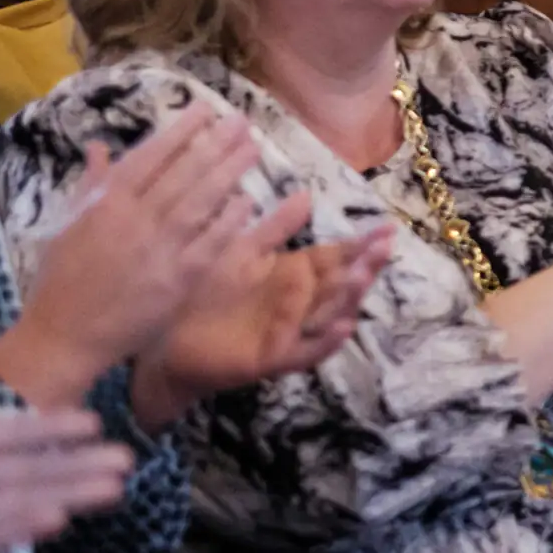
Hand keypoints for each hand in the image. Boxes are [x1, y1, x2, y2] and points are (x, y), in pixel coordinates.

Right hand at [0, 109, 261, 406]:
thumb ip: (92, 184)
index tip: (204, 109)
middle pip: (181, 174)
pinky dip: (228, 221)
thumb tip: (101, 145)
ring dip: (228, 172)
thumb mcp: (68, 225)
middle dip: (214, 144)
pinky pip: (209, 244)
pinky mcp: (176, 280)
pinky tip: (249, 200)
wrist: (62, 337)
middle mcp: (133, 221)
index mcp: (104, 205)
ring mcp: (157, 250)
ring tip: (253, 148)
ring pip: (199, 202)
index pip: (149, 158)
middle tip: (242, 121)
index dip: (179, 131)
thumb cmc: (62, 280)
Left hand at [0, 378, 130, 552]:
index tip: (94, 422)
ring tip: (116, 488)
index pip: (11, 432)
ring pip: (22, 502)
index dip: (52, 427)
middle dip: (79, 466)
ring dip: (68, 495)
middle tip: (128, 460)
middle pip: (30, 469)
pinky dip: (21, 529)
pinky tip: (57, 522)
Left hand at [129, 194, 392, 427]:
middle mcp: (299, 303)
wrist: (163, 340)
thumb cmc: (201, 293)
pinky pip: (306, 351)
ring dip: (350, 298)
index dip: (362, 243)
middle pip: (341, 283)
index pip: (337, 256)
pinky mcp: (273, 357)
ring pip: (330, 314)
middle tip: (384, 248)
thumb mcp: (240, 252)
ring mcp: (290, 331)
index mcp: (294, 274)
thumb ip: (275, 228)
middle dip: (365, 266)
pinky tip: (342, 326)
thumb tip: (307, 194)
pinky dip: (326, 341)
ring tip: (363, 276)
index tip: (390, 228)